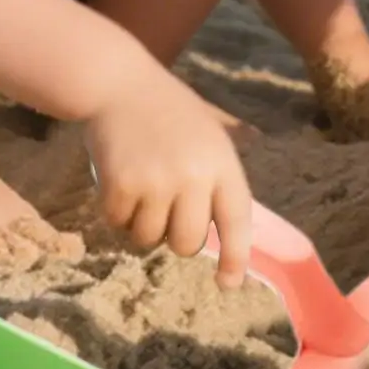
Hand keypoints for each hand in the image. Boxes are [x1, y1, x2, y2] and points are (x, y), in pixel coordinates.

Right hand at [85, 66, 254, 288]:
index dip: (237, 257)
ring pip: (150, 238)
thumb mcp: (211, 125)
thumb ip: (227, 155)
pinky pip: (118, 224)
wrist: (119, 83)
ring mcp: (156, 182)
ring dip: (142, 223)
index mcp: (223, 163)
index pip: (237, 221)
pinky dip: (115, 211)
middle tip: (166, 210)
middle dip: (176, 237)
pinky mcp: (121, 186)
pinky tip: (118, 179)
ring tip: (141, 186)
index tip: (229, 284)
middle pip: (188, 243)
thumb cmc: (169, 107)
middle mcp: (194, 176)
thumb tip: (254, 154)